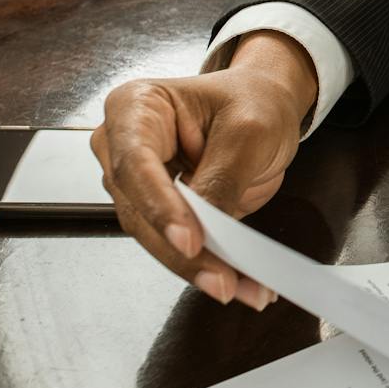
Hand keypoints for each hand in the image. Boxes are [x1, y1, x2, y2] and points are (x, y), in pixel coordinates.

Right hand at [91, 31, 316, 308]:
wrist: (266, 106)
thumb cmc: (254, 101)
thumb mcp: (250, 129)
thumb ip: (223, 175)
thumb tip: (205, 229)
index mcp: (135, 106)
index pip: (135, 163)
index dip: (160, 207)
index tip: (190, 241)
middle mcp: (123, 145)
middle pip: (138, 209)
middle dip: (180, 251)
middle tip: (222, 281)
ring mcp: (137, 182)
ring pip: (152, 237)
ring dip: (194, 267)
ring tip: (239, 287)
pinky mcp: (158, 211)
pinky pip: (173, 245)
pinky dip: (204, 265)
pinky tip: (234, 281)